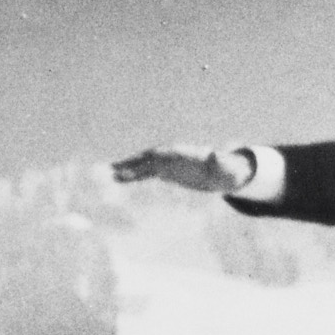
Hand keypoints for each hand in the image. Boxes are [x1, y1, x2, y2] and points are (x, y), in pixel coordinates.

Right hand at [111, 146, 254, 191]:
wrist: (224, 172)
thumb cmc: (227, 170)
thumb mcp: (227, 168)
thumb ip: (222, 162)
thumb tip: (218, 155)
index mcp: (183, 155)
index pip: (163, 156)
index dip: (149, 160)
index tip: (133, 167)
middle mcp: (171, 156)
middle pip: (147, 159)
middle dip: (131, 165)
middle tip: (112, 172)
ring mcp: (166, 163)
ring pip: (142, 165)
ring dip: (126, 170)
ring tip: (107, 175)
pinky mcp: (163, 171)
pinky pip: (143, 173)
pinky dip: (130, 176)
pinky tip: (115, 180)